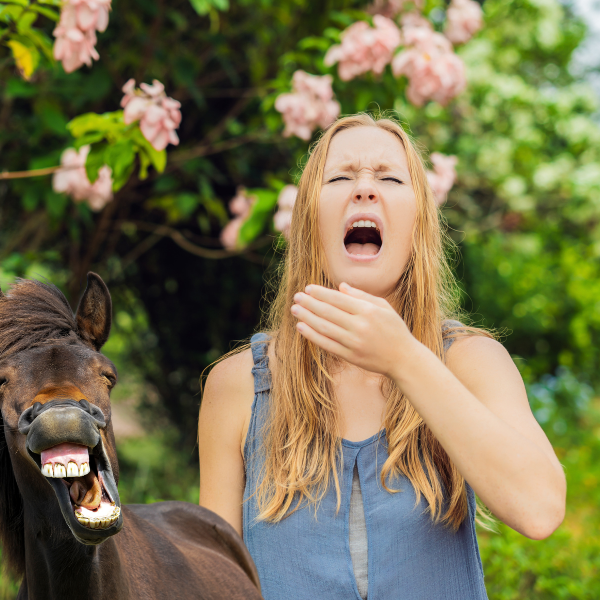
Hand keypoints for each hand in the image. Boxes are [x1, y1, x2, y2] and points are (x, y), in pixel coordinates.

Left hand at [290, 283, 417, 378]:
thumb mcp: (383, 307)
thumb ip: (361, 296)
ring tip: (295, 309)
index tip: (308, 288)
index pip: (338, 299)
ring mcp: (354, 342)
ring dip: (307, 317)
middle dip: (309, 303)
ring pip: (324, 327)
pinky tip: (301, 327)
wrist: (403, 359)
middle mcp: (360, 326)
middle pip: (328, 312)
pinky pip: (327, 344)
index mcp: (368, 310)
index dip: (320, 293)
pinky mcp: (350, 356)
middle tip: (296, 297)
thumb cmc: (394, 329)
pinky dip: (312, 335)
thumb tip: (340, 286)